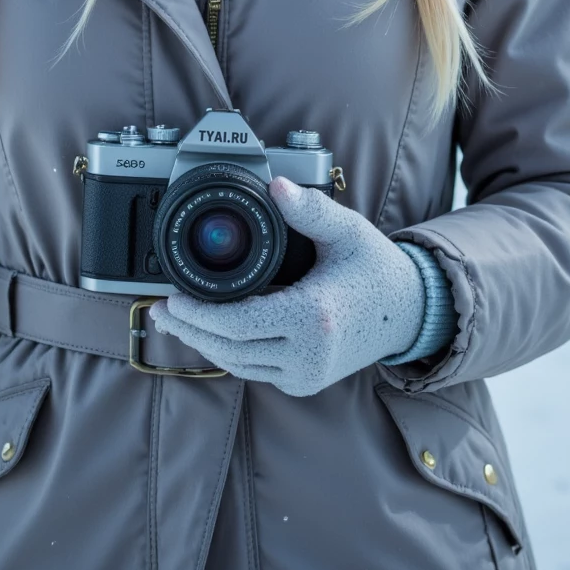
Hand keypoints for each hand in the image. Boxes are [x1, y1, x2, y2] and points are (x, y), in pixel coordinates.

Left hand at [147, 176, 427, 396]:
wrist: (409, 311)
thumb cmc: (376, 267)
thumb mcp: (347, 230)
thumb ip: (309, 208)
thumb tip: (275, 187)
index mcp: (315, 317)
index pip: (239, 323)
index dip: (199, 314)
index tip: (172, 298)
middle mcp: (309, 355)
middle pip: (230, 350)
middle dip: (190, 331)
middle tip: (160, 309)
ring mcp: (307, 375)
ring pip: (239, 365)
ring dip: (204, 344)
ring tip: (175, 321)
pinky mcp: (305, 383)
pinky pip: (255, 370)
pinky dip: (229, 351)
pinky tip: (210, 332)